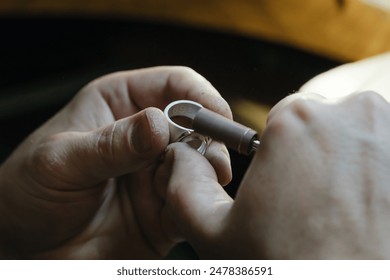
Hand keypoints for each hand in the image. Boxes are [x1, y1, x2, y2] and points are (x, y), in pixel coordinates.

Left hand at [0, 66, 231, 258]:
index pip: (174, 85)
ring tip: (186, 188)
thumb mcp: (60, 161)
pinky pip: (194, 202)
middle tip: (212, 162)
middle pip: (197, 125)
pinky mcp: (165, 207)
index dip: (201, 96)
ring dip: (203, 175)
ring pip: (202, 164)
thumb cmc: (28, 191)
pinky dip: (196, 205)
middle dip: (210, 141)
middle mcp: (145, 136)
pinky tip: (181, 211)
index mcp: (121, 104)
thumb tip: (158, 125)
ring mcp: (158, 172)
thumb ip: (109, 144)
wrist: (27, 246)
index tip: (219, 116)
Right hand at [156, 91, 389, 258]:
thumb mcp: (213, 233)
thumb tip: (179, 155)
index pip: (283, 118)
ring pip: (355, 133)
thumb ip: (183, 185)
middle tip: (310, 201)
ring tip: (338, 207)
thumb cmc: (286, 266)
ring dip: (346, 160)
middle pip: (321, 122)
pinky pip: (383, 147)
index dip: (280, 151)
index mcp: (294, 121)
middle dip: (312, 154)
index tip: (285, 181)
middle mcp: (350, 112)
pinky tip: (363, 208)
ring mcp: (389, 130)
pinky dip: (374, 170)